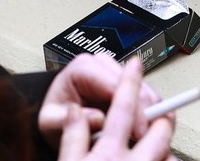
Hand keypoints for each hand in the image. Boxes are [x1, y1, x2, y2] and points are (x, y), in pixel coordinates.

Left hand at [38, 53, 160, 147]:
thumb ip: (67, 121)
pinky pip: (145, 93)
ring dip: (149, 111)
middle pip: (134, 83)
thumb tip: (96, 118)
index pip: (115, 84)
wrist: (60, 113)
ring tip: (144, 133)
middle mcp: (99, 64)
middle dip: (144, 111)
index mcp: (82, 68)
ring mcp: (113, 70)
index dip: (132, 108)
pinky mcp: (124, 80)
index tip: (138, 131)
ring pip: (143, 87)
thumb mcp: (51, 122)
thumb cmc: (57, 114)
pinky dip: (148, 110)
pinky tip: (142, 125)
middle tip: (145, 136)